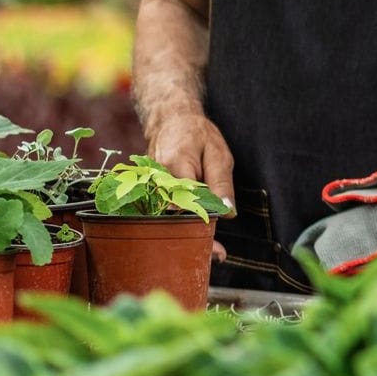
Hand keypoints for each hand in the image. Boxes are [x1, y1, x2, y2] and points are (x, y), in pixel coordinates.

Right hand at [149, 111, 234, 261]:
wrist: (171, 120)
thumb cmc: (197, 135)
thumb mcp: (219, 154)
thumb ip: (221, 183)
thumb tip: (227, 213)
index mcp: (174, 168)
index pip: (187, 205)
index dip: (201, 229)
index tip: (217, 250)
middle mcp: (156, 181)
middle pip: (173, 219)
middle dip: (193, 240)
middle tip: (218, 255)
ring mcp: (149, 188)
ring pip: (167, 219)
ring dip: (186, 235)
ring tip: (213, 251)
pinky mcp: (150, 192)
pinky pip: (164, 212)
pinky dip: (179, 224)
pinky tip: (195, 235)